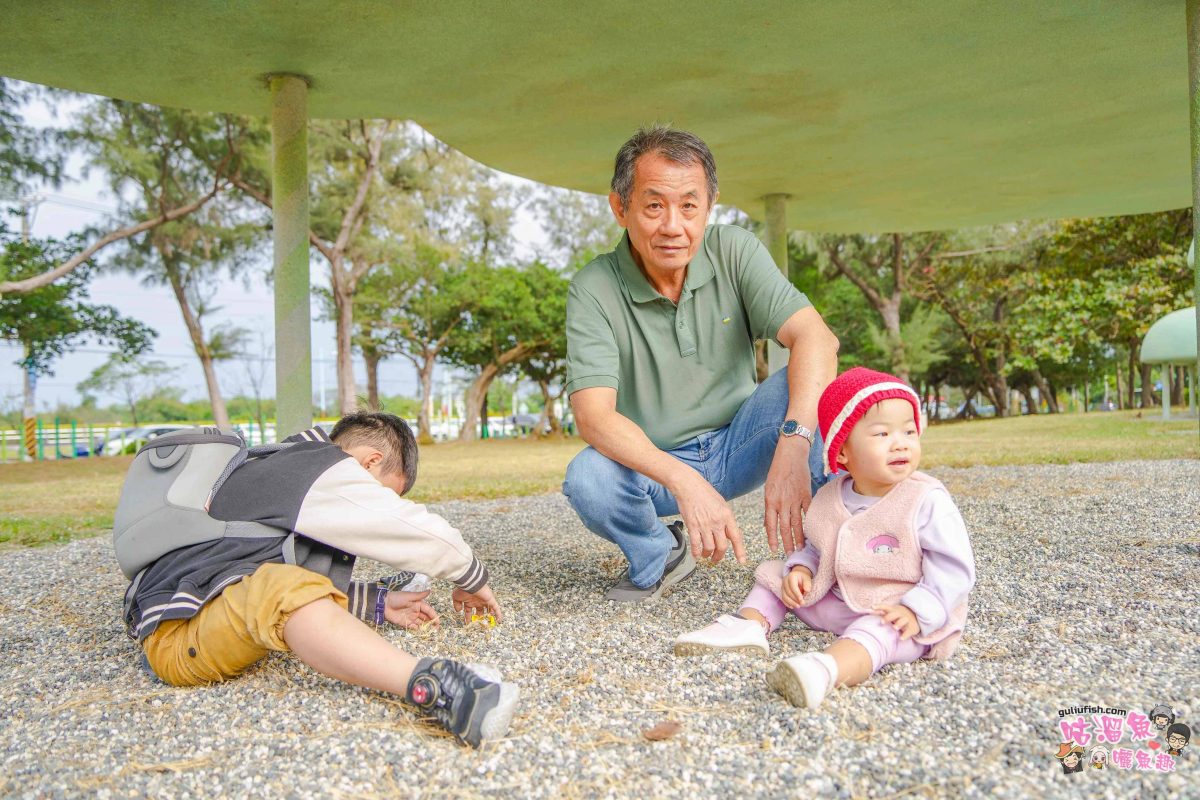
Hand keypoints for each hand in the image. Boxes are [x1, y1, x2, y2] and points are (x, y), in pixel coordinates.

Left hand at [383, 589, 438, 629]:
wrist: (384, 604)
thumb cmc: (396, 598)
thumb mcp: (408, 596)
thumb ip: (419, 595)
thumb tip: (430, 591)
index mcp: (418, 604)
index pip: (428, 610)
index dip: (434, 616)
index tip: (438, 621)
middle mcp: (416, 611)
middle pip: (426, 618)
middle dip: (432, 622)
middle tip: (436, 629)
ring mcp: (411, 617)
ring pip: (421, 623)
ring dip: (426, 627)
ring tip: (430, 631)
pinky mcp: (405, 623)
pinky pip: (413, 627)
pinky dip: (417, 629)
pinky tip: (420, 630)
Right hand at [451, 584, 503, 623]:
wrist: (471, 583)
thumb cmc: (463, 589)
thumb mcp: (456, 597)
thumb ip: (457, 604)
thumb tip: (458, 611)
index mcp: (470, 601)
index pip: (469, 611)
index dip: (468, 617)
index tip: (467, 623)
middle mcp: (477, 601)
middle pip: (480, 612)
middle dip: (479, 618)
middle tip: (479, 625)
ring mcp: (485, 601)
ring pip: (488, 610)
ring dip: (489, 617)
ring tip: (490, 624)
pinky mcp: (491, 600)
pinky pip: (496, 608)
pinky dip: (498, 614)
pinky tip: (499, 620)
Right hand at [672, 469, 745, 564]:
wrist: (689, 485)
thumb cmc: (705, 492)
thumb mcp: (722, 504)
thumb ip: (725, 519)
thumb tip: (727, 534)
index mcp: (727, 515)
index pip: (736, 537)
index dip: (740, 551)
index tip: (742, 561)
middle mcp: (717, 521)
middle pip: (722, 546)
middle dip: (719, 556)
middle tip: (716, 559)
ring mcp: (704, 524)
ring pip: (709, 547)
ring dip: (707, 555)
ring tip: (705, 555)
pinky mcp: (692, 525)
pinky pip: (695, 544)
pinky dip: (696, 552)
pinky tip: (696, 554)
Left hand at [763, 436, 812, 553]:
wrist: (791, 455)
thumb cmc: (777, 471)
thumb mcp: (768, 489)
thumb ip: (769, 507)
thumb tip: (768, 524)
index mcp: (770, 501)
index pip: (770, 525)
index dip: (772, 538)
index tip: (773, 550)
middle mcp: (782, 502)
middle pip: (784, 527)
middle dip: (787, 542)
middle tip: (790, 553)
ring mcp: (795, 499)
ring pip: (797, 522)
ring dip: (799, 536)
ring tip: (801, 547)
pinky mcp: (806, 495)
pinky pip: (808, 512)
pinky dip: (810, 522)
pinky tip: (812, 531)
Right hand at [781, 565, 811, 608]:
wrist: (798, 576)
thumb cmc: (803, 578)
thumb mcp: (807, 578)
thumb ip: (807, 584)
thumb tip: (807, 590)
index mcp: (791, 576)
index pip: (793, 586)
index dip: (797, 594)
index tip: (801, 600)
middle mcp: (785, 581)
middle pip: (788, 592)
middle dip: (795, 599)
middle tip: (802, 604)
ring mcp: (782, 586)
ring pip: (784, 596)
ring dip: (791, 603)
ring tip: (798, 606)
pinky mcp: (782, 591)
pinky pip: (783, 598)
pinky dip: (787, 603)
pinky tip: (792, 606)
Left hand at [873, 603, 919, 639]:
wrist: (915, 616)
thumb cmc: (897, 615)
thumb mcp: (890, 612)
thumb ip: (880, 612)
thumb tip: (867, 611)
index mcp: (893, 610)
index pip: (885, 607)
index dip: (879, 606)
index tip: (872, 607)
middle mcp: (899, 615)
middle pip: (894, 614)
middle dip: (888, 617)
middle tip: (882, 621)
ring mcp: (906, 621)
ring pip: (903, 621)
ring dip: (898, 624)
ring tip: (894, 628)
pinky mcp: (911, 628)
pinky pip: (908, 632)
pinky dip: (905, 635)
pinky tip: (901, 639)